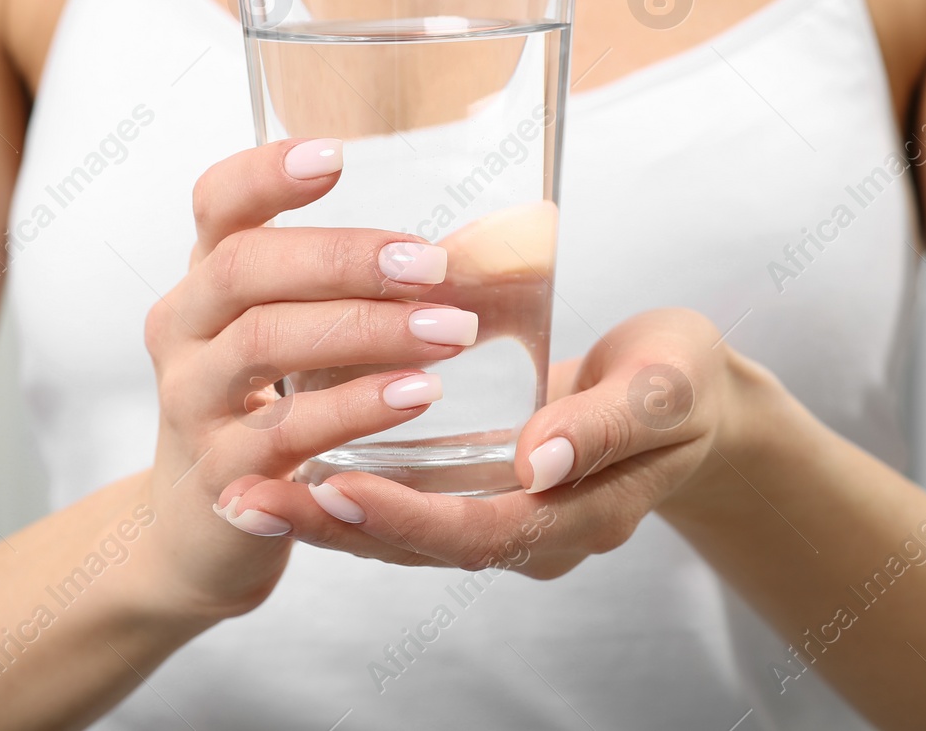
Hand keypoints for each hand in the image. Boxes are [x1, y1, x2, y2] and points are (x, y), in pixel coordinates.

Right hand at [136, 138, 479, 621]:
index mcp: (205, 281)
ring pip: (263, 344)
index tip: (337, 155)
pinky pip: (282, 433)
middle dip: (344, 257)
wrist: (202, 533)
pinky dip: (353, 408)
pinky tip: (416, 396)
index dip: (266, 173)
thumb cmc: (268, 412)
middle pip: (244, 267)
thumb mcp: (291, 338)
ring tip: (450, 330)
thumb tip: (479, 244)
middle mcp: (183, 332)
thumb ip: (346, 290)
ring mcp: (191, 404)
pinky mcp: (218, 477)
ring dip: (365, 330)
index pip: (216, 203)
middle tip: (433, 264)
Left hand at [214, 308, 770, 578]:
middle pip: (421, 545)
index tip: (334, 486)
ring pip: (400, 531)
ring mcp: (497, 513)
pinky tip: (284, 464)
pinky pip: (401, 499)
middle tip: (249, 499)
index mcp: (579, 514)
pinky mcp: (472, 487)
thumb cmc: (680, 381)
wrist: (684, 391)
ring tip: (241, 492)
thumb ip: (612, 422)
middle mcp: (528, 531)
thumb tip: (541, 456)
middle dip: (333, 528)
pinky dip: (343, 488)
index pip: (482, 533)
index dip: (407, 517)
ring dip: (320, 515)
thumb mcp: (669, 387)